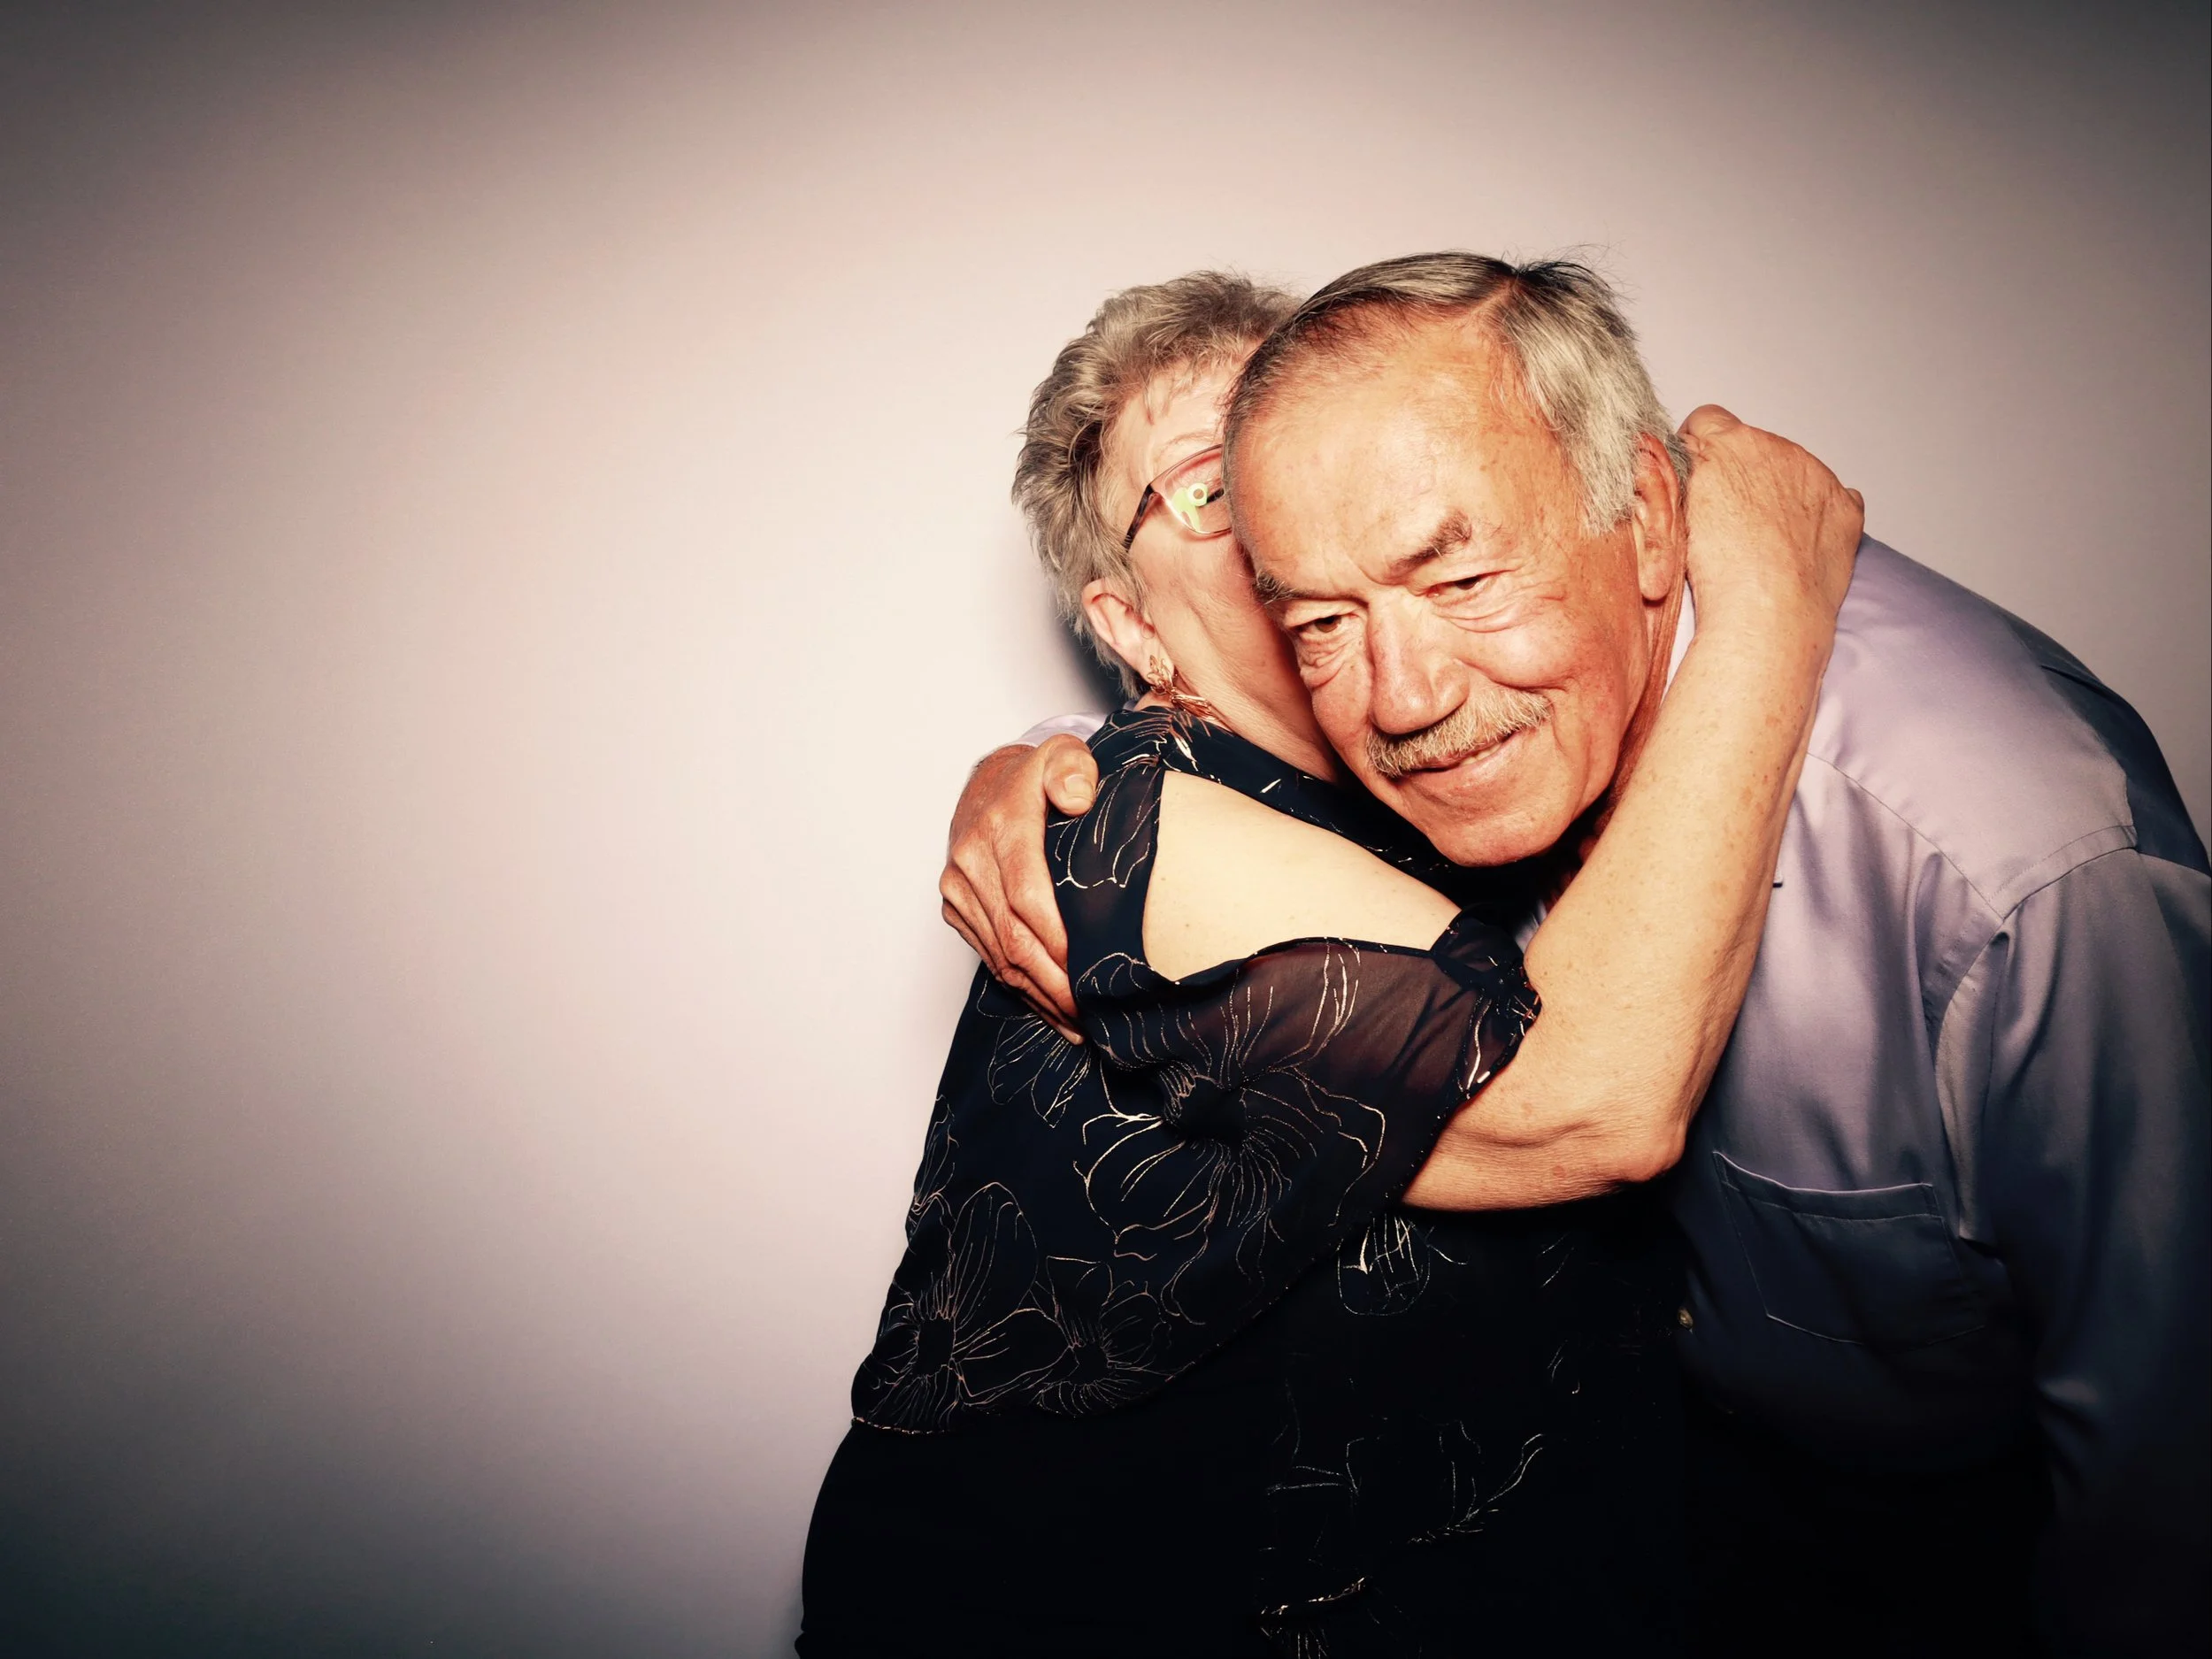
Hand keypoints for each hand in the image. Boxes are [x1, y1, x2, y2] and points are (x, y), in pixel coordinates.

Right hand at [939, 735, 1099, 1038]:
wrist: (985, 783)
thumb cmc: (1033, 775)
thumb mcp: (1062, 753)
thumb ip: (1072, 768)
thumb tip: (1077, 798)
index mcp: (999, 828)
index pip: (1026, 896)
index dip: (1055, 940)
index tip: (1084, 971)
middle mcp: (971, 863)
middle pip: (1012, 937)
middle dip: (1051, 982)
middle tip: (1089, 1013)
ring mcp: (959, 890)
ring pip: (999, 955)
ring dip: (1038, 995)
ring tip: (1078, 1024)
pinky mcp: (956, 909)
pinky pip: (989, 956)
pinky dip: (1020, 988)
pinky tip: (1051, 1011)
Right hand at [1675, 405, 1863, 626]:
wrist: (1767, 613)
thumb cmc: (1717, 573)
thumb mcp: (1674, 510)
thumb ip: (1681, 474)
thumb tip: (1684, 461)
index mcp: (1730, 443)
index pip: (1708, 420)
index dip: (1700, 446)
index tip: (1698, 471)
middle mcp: (1777, 448)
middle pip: (1754, 446)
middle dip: (1742, 474)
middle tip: (1730, 521)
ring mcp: (1816, 475)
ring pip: (1794, 470)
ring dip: (1780, 493)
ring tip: (1765, 541)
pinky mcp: (1846, 505)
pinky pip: (1838, 496)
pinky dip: (1822, 513)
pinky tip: (1803, 542)